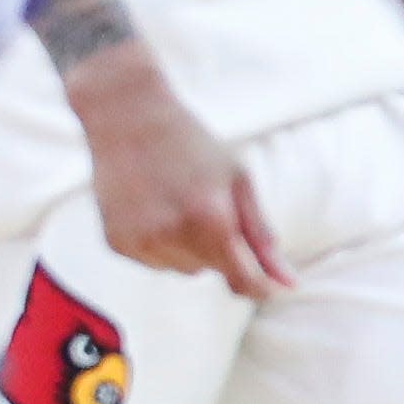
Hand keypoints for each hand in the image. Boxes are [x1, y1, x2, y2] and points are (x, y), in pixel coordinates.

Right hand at [77, 62, 285, 300]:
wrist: (127, 118)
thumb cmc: (193, 146)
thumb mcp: (239, 182)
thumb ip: (262, 237)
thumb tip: (288, 283)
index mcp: (210, 219)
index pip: (244, 279)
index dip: (262, 285)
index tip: (273, 284)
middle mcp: (172, 235)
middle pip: (215, 271)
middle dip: (222, 248)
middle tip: (208, 203)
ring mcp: (140, 242)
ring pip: (185, 270)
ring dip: (191, 248)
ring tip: (178, 202)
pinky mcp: (116, 243)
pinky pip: (156, 263)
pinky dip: (163, 245)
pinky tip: (155, 209)